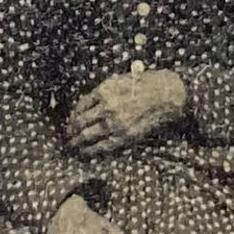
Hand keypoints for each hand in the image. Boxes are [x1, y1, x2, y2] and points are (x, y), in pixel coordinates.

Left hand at [65, 70, 186, 157]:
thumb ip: (102, 93)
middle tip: (66, 135)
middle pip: (81, 121)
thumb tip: (87, 107)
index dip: (73, 114)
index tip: (71, 120)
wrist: (166, 95)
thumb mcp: (118, 81)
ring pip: (88, 135)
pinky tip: (86, 152)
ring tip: (72, 145)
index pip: (81, 105)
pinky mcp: (125, 135)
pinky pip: (103, 145)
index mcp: (104, 90)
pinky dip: (91, 150)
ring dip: (77, 141)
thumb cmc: (144, 85)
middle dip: (71, 130)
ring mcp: (115, 123)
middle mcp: (107, 107)